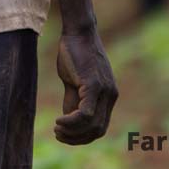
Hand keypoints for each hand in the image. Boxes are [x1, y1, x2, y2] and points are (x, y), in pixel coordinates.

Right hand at [55, 30, 117, 144]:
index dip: (82, 136)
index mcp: (109, 95)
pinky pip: (86, 114)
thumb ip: (74, 100)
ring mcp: (104, 91)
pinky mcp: (94, 85)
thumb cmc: (74, 53)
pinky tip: (59, 121)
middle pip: (98, 130)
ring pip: (92, 125)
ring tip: (57, 128)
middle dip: (77, 138)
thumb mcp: (74, 81)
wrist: (78, 31)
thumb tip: (69, 120)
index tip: (65, 134)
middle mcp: (111, 95)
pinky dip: (72, 122)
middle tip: (59, 134)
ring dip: (72, 132)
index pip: (100, 126)